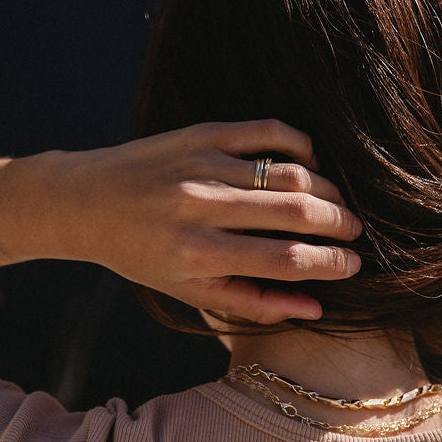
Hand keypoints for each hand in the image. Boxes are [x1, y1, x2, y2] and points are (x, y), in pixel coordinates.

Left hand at [57, 119, 361, 325]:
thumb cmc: (142, 256)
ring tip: (339, 203)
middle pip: (294, 212)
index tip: (354, 264)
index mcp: (198, 255)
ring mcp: (202, 165)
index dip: (328, 263)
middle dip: (338, 222)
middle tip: (357, 231)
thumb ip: (253, 303)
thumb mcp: (190, 292)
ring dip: (326, 188)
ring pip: (289, 171)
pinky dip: (300, 148)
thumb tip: (314, 309)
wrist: (84, 202)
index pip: (284, 260)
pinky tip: (311, 166)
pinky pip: (268, 132)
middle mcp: (201, 207)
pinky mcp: (202, 133)